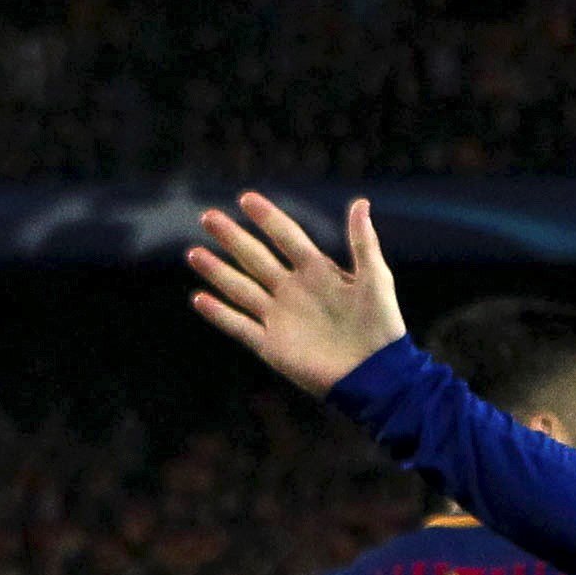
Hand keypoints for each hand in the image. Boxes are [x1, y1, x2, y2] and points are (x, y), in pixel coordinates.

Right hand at [188, 192, 407, 397]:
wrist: (376, 375)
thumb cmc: (381, 327)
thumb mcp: (376, 279)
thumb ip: (364, 243)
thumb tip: (361, 202)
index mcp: (317, 271)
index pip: (286, 237)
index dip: (267, 218)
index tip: (246, 199)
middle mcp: (293, 290)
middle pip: (256, 258)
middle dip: (231, 238)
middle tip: (207, 217)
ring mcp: (280, 317)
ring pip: (241, 289)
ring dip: (217, 272)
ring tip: (194, 253)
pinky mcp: (272, 346)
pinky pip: (240, 327)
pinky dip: (219, 314)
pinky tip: (199, 299)